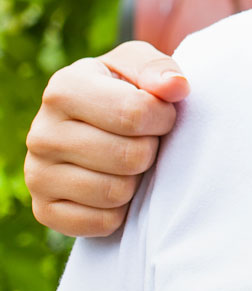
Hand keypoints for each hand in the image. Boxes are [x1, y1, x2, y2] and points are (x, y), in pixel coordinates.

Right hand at [24, 41, 187, 236]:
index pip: (135, 113)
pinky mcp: (43, 210)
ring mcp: (37, 174)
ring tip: (128, 160)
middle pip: (130, 157)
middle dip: (151, 149)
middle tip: (144, 140)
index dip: (163, 117)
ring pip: (116, 192)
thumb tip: (176, 87)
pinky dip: (120, 210)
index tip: (161, 113)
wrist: (95, 126)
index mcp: (65, 88)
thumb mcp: (140, 68)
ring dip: (137, 180)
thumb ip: (160, 69)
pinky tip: (113, 183)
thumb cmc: (125, 90)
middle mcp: (41, 132)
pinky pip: (102, 223)